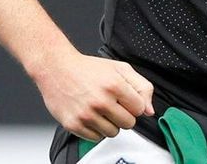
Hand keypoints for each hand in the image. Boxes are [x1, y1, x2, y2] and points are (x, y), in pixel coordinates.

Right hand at [29, 50, 154, 141]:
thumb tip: (149, 111)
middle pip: (128, 124)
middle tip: (113, 105)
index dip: (134, 105)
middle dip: (124, 115)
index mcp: (115, 85)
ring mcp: (86, 114)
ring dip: (110, 124)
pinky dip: (96, 130)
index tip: (126, 100)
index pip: (139, 109)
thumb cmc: (89, 69)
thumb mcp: (121, 69)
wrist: (57, 69)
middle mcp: (100, 101)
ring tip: (101, 110)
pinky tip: (91, 116)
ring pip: (113, 133)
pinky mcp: (73, 124)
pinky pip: (95, 138)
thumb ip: (142, 87)